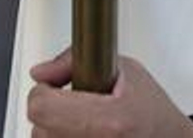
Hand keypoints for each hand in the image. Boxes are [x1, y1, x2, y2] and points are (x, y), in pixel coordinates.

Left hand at [26, 50, 192, 137]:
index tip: (54, 87)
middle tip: (73, 105)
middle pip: (39, 128)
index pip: (42, 108)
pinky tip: (79, 133)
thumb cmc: (153, 112)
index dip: (43, 92)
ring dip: (54, 130)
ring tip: (82, 122)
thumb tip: (42, 72)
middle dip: (50, 112)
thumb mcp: (126, 70)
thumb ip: (76, 63)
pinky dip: (62, 137)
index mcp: (109, 121)